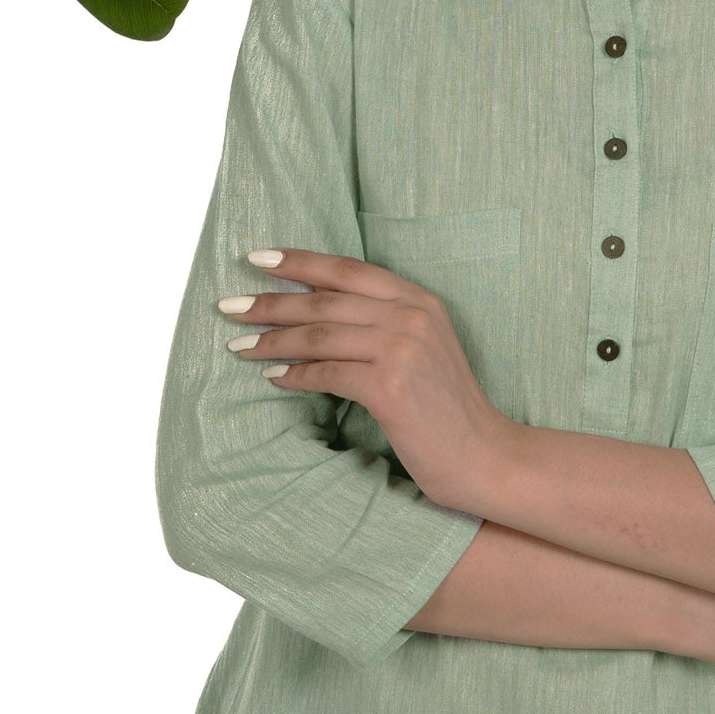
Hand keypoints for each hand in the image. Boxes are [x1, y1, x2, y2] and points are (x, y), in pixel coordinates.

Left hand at [220, 247, 511, 508]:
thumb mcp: (425, 348)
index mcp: (420, 300)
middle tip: (230, 305)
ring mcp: (402, 350)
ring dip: (272, 340)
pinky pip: (326, 374)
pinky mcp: (389, 387)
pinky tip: (273, 377)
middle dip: (271, 302)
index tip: (258, 258)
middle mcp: (412, 316)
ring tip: (240, 345)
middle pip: (325, 300)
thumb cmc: (448, 408)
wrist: (484, 455)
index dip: (300, 261)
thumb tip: (319, 315)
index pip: (349, 269)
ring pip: (319, 336)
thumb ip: (385, 323)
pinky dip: (294, 375)